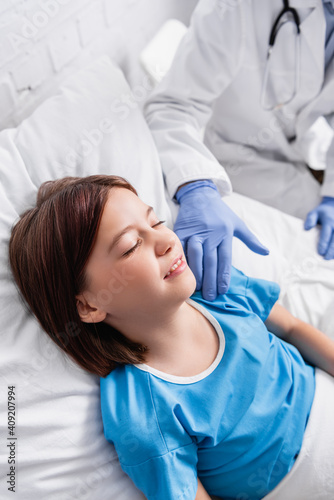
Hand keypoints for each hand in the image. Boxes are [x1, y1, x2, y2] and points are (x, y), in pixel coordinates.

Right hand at [175, 180, 268, 299]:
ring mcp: (194, 233)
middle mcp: (210, 234)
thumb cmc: (220, 212)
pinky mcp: (181, 231)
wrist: (199, 194)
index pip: (225, 259)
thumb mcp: (237, 223)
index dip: (224, 275)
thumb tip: (266, 252)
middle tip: (211, 296)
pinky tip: (182, 274)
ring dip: (196, 274)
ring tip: (198, 289)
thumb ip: (251, 240)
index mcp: (225, 234)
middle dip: (211, 280)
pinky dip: (182, 262)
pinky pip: (181, 249)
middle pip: (210, 261)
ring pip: (195, 256)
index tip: (223, 290)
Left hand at [304, 196, 333, 258]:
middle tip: (326, 258)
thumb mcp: (314, 213)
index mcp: (329, 221)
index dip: (323, 244)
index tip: (320, 252)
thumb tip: (306, 228)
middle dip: (331, 250)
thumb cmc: (322, 213)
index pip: (326, 234)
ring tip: (330, 258)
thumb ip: (310, 220)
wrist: (333, 207)